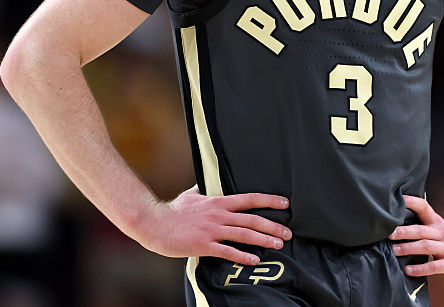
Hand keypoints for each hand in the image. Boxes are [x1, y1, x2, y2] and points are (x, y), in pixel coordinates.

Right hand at [138, 185, 291, 264]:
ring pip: (244, 234)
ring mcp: (212, 230)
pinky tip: (254, 259)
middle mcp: (218, 214)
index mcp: (217, 202)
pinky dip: (243, 256)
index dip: (269, 201)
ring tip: (278, 245)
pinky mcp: (204, 245)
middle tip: (288, 233)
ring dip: (264, 240)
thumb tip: (207, 183)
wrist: (154, 223)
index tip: (285, 204)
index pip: (249, 199)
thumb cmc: (172, 210)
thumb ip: (204, 191)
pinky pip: (228, 251)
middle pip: (252, 219)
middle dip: (273, 226)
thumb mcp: (191, 195)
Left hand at [389, 195, 443, 282]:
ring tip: (395, 250)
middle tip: (389, 233)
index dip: (411, 202)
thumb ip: (422, 226)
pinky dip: (420, 268)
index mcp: (437, 222)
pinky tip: (408, 270)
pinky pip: (434, 266)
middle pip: (421, 230)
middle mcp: (442, 233)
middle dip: (404, 231)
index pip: (424, 207)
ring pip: (426, 246)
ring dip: (409, 248)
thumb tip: (394, 224)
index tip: (398, 199)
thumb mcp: (439, 230)